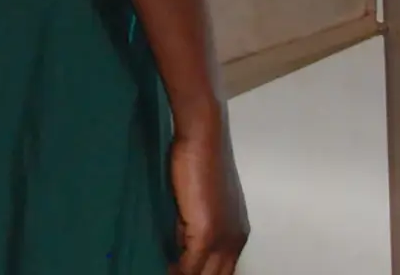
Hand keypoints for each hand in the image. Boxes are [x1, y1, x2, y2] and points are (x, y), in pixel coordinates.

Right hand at [168, 109, 248, 274]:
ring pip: (205, 274)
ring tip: (162, 270)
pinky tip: (162, 267)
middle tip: (170, 271)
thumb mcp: (198, 199)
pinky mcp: (207, 235)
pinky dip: (176, 270)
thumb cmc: (197, 158)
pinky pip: (190, 266)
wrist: (203, 137)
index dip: (201, 272)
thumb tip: (178, 243)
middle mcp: (236, 239)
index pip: (223, 268)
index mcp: (237, 232)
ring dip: (183, 273)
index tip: (180, 269)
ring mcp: (224, 238)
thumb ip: (192, 222)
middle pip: (218, 274)